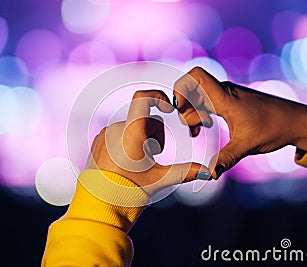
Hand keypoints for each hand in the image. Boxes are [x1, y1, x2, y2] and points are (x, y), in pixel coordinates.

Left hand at [85, 90, 209, 194]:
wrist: (99, 205)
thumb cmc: (130, 192)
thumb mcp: (159, 180)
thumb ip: (185, 172)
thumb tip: (208, 172)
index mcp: (131, 133)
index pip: (143, 98)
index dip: (159, 97)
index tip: (169, 109)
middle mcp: (115, 128)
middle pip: (145, 119)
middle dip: (154, 134)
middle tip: (151, 158)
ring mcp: (104, 134)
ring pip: (131, 127)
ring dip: (140, 139)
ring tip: (136, 164)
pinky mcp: (97, 141)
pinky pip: (117, 133)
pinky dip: (125, 143)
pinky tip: (123, 164)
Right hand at [173, 67, 306, 178]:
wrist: (296, 121)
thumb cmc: (274, 128)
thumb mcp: (246, 146)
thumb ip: (225, 159)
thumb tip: (209, 175)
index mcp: (225, 98)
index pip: (196, 76)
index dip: (181, 87)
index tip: (178, 107)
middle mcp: (224, 92)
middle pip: (192, 89)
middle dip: (184, 106)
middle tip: (189, 128)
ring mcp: (228, 96)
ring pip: (199, 98)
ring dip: (193, 113)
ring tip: (196, 132)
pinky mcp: (231, 102)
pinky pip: (208, 103)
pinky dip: (201, 114)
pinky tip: (204, 129)